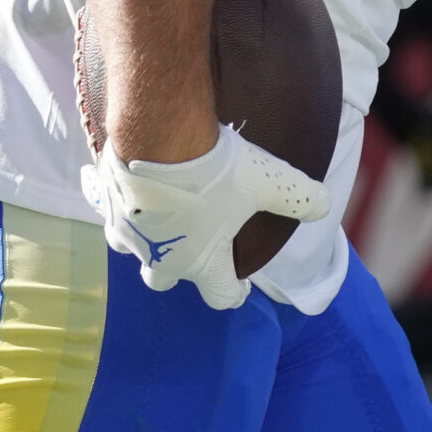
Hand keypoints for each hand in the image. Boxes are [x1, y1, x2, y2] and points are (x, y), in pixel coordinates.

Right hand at [80, 124, 331, 308]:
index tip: (240, 288)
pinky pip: (116, 214)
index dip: (234, 293)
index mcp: (200, 263)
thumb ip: (300, 198)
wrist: (156, 136)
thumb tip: (323, 206)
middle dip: (181, 269)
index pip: (221, 295)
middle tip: (197, 245)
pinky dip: (127, 206)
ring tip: (165, 215)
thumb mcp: (270, 182)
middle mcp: (160, 258)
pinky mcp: (108, 206)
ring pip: (136, 250)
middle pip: (166, 281)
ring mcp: (129, 234)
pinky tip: (137, 187)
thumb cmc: (215, 171)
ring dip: (149, 240)